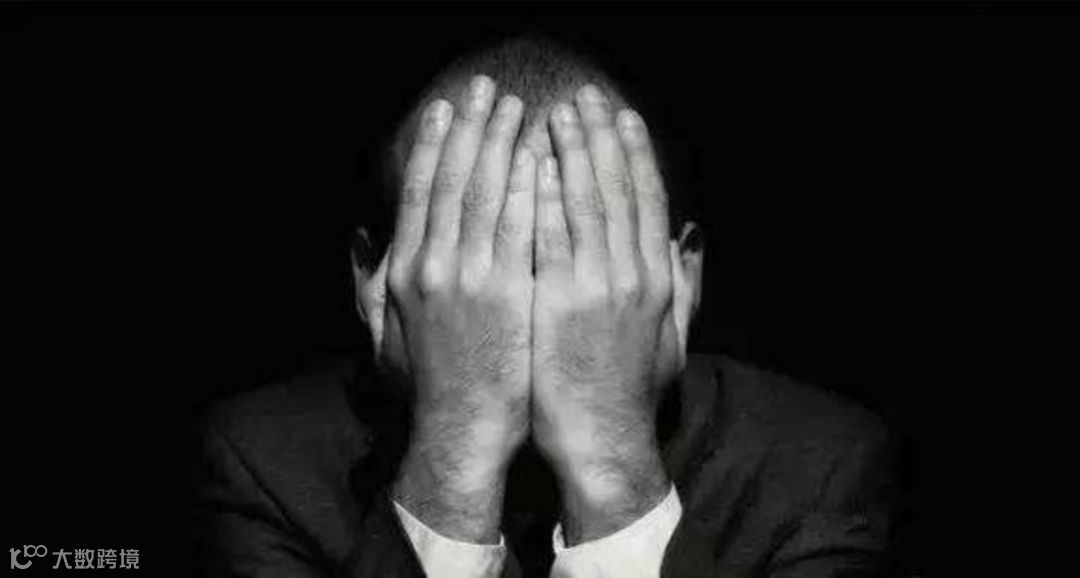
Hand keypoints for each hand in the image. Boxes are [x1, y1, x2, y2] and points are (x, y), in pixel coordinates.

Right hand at [382, 76, 535, 542]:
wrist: (460, 430)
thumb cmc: (428, 384)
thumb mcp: (383, 333)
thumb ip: (370, 282)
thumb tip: (361, 239)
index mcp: (405, 270)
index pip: (420, 191)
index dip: (433, 145)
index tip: (447, 111)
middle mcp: (433, 266)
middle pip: (453, 181)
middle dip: (471, 130)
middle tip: (488, 92)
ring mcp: (471, 279)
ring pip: (485, 196)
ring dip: (501, 146)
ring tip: (518, 109)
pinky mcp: (509, 296)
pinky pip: (519, 231)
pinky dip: (526, 191)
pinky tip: (537, 159)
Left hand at [531, 86, 683, 543]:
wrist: (602, 438)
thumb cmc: (631, 389)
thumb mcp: (673, 335)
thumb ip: (684, 283)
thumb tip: (690, 236)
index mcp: (656, 278)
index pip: (647, 199)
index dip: (635, 153)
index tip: (622, 116)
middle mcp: (630, 274)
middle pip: (616, 189)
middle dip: (600, 137)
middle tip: (583, 98)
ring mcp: (595, 287)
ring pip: (585, 203)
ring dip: (571, 153)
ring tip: (556, 114)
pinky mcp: (557, 302)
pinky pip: (549, 237)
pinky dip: (544, 197)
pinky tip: (535, 164)